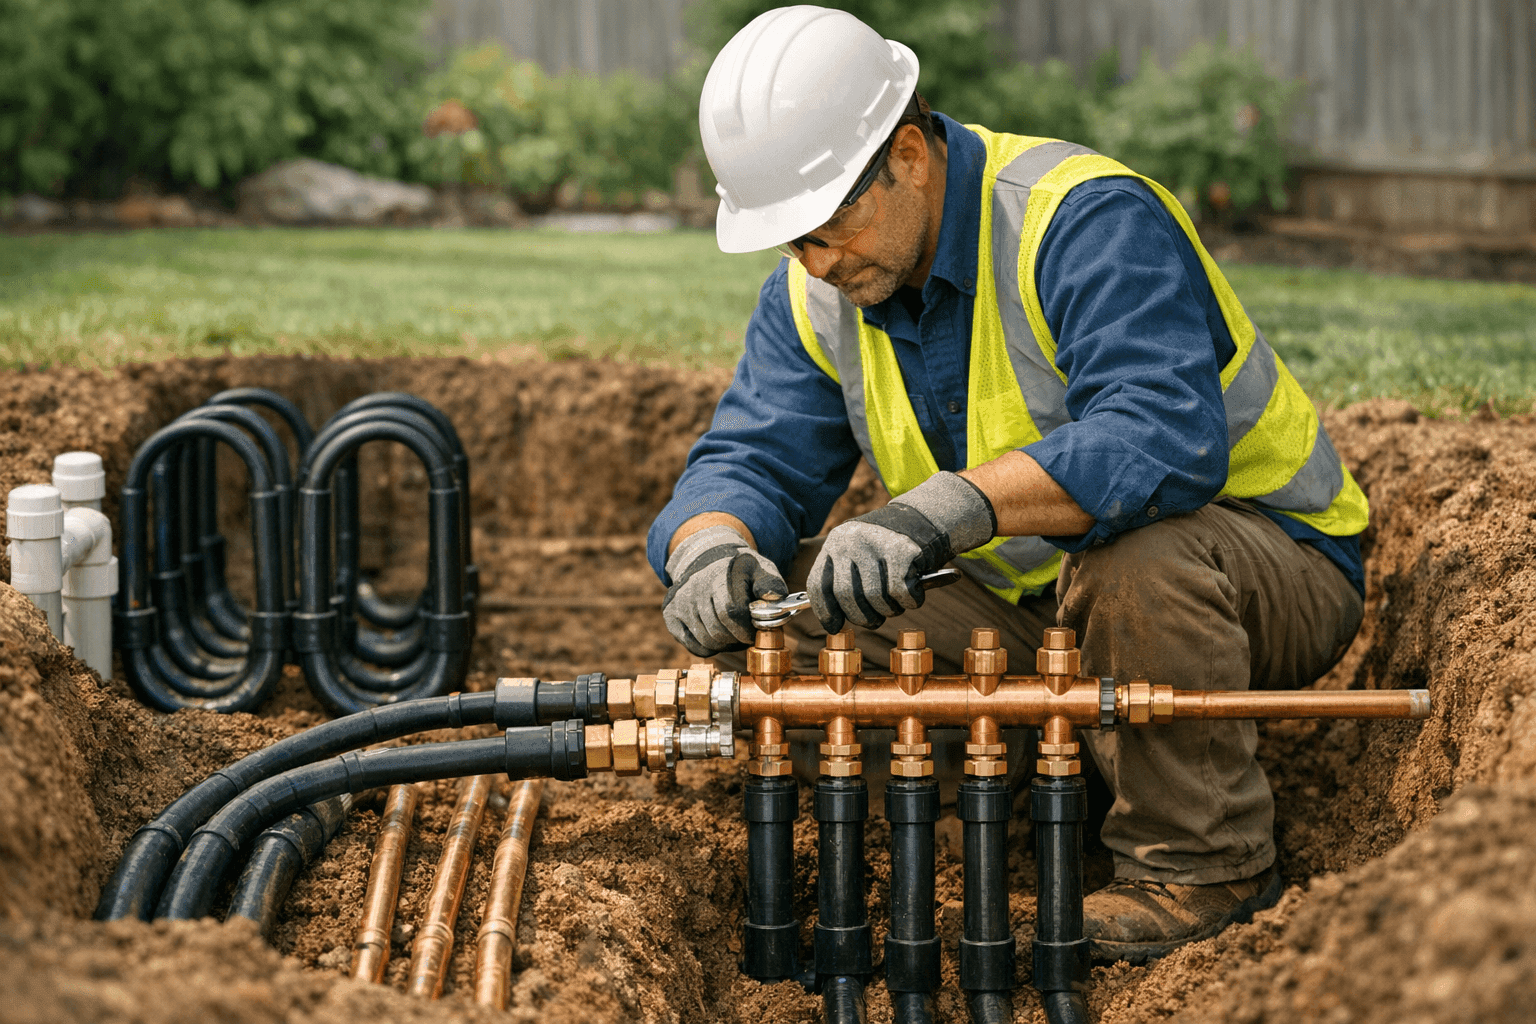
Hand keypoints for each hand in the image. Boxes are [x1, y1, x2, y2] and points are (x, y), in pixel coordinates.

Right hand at [663, 525, 786, 656]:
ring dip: (726, 644)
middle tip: (746, 633)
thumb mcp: (760, 568)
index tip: (755, 629)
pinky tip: (718, 633)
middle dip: (738, 638)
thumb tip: (773, 597)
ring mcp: (680, 602)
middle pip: (718, 631)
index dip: (746, 628)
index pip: (730, 612)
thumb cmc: (738, 570)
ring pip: (707, 641)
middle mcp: (694, 588)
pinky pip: (694, 647)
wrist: (707, 558)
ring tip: (734, 631)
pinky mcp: (671, 616)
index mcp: (718, 575)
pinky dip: (710, 647)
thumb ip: (771, 583)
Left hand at [809, 471, 994, 632]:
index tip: (835, 626)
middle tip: (875, 619)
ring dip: (890, 610)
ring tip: (896, 602)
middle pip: (846, 596)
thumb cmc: (888, 549)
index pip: (818, 585)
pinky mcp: (902, 550)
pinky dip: (910, 601)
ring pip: (875, 598)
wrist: (925, 518)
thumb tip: (831, 623)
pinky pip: (900, 592)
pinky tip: (914, 593)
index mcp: (835, 542)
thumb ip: (844, 580)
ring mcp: (876, 543)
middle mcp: (851, 540)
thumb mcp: (858, 554)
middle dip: (863, 617)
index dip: (825, 612)